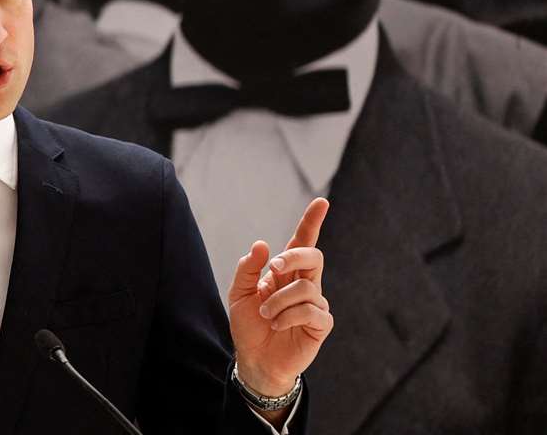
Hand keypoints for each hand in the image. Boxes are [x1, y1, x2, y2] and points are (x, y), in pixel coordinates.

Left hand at [228, 196, 332, 398]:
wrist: (254, 358)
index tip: (322, 202)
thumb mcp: (238, 292)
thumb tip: (262, 244)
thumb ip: (248, 267)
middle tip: (273, 269)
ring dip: (278, 301)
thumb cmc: (249, 325)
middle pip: (313, 255)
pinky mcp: (321, 324)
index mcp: (286, 272)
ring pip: (306, 287)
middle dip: (292, 257)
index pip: (302, 242)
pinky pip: (311, 311)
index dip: (312, 222)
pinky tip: (277, 325)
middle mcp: (304, 283)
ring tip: (266, 315)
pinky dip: (288, 316)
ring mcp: (315, 303)